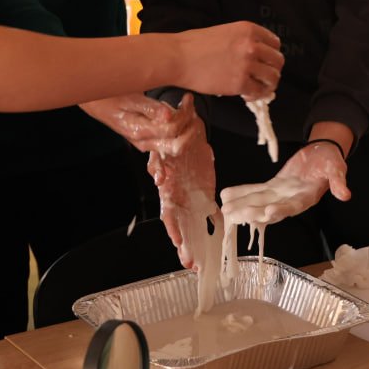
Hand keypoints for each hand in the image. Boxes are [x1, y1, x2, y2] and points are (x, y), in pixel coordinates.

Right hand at [79, 93, 194, 153]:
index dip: (184, 115)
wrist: (98, 103)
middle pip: (178, 145)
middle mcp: (144, 143)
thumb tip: (169, 115)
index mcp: (139, 131)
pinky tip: (179, 115)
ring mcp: (147, 144)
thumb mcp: (130, 98)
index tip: (188, 98)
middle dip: (190, 128)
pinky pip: (168, 144)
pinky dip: (179, 132)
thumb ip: (150, 108)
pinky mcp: (149, 142)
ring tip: (186, 105)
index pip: (172, 130)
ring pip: (175, 146)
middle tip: (191, 107)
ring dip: (186, 128)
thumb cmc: (112, 97)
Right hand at [147, 98, 217, 268]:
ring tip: (192, 263)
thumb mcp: (184, 127)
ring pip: (182, 226)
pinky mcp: (196, 200)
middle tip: (187, 257)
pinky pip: (198, 221)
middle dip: (180, 239)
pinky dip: (198, 237)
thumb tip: (183, 106)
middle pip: (174, 220)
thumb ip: (181, 121)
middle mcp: (172, 191)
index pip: (167, 200)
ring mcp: (182, 199)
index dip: (171, 218)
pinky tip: (201, 254)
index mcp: (169, 177)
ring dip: (187, 244)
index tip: (175, 234)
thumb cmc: (183, 133)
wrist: (187, 134)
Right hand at [174, 21, 282, 98]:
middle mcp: (251, 45)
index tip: (266, 62)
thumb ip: (243, 41)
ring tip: (257, 88)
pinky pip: (258, 92)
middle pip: (278, 61)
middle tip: (263, 78)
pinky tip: (245, 95)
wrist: (177, 57)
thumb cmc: (193, 45)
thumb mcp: (224, 32)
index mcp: (248, 29)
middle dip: (273, 71)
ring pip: (273, 78)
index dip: (272, 55)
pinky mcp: (239, 83)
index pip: (275, 43)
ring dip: (268, 85)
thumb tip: (256, 58)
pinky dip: (255, 96)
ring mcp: (247, 65)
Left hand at [219, 141, 349, 226]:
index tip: (267, 213)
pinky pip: (256, 191)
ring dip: (242, 205)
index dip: (281, 210)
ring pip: (259, 202)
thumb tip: (345, 194)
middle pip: (270, 209)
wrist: (322, 153)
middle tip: (234, 215)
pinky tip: (226, 194)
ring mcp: (281, 195)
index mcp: (307, 197)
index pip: (293, 207)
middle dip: (252, 213)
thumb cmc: (330, 161)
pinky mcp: (274, 187)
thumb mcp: (337, 168)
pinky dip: (242, 192)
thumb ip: (338, 181)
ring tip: (225, 208)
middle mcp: (292, 200)